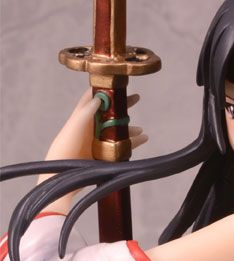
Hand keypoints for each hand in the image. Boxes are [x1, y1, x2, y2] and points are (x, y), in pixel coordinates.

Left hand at [37, 88, 146, 213]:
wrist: (63, 177)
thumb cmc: (64, 150)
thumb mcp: (73, 128)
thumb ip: (85, 113)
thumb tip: (98, 97)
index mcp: (81, 119)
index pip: (93, 99)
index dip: (104, 90)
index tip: (116, 83)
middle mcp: (91, 128)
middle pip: (110, 113)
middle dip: (123, 106)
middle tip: (136, 98)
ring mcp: (99, 141)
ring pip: (118, 130)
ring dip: (130, 128)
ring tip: (140, 129)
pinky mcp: (105, 154)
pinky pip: (123, 146)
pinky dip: (134, 142)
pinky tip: (142, 139)